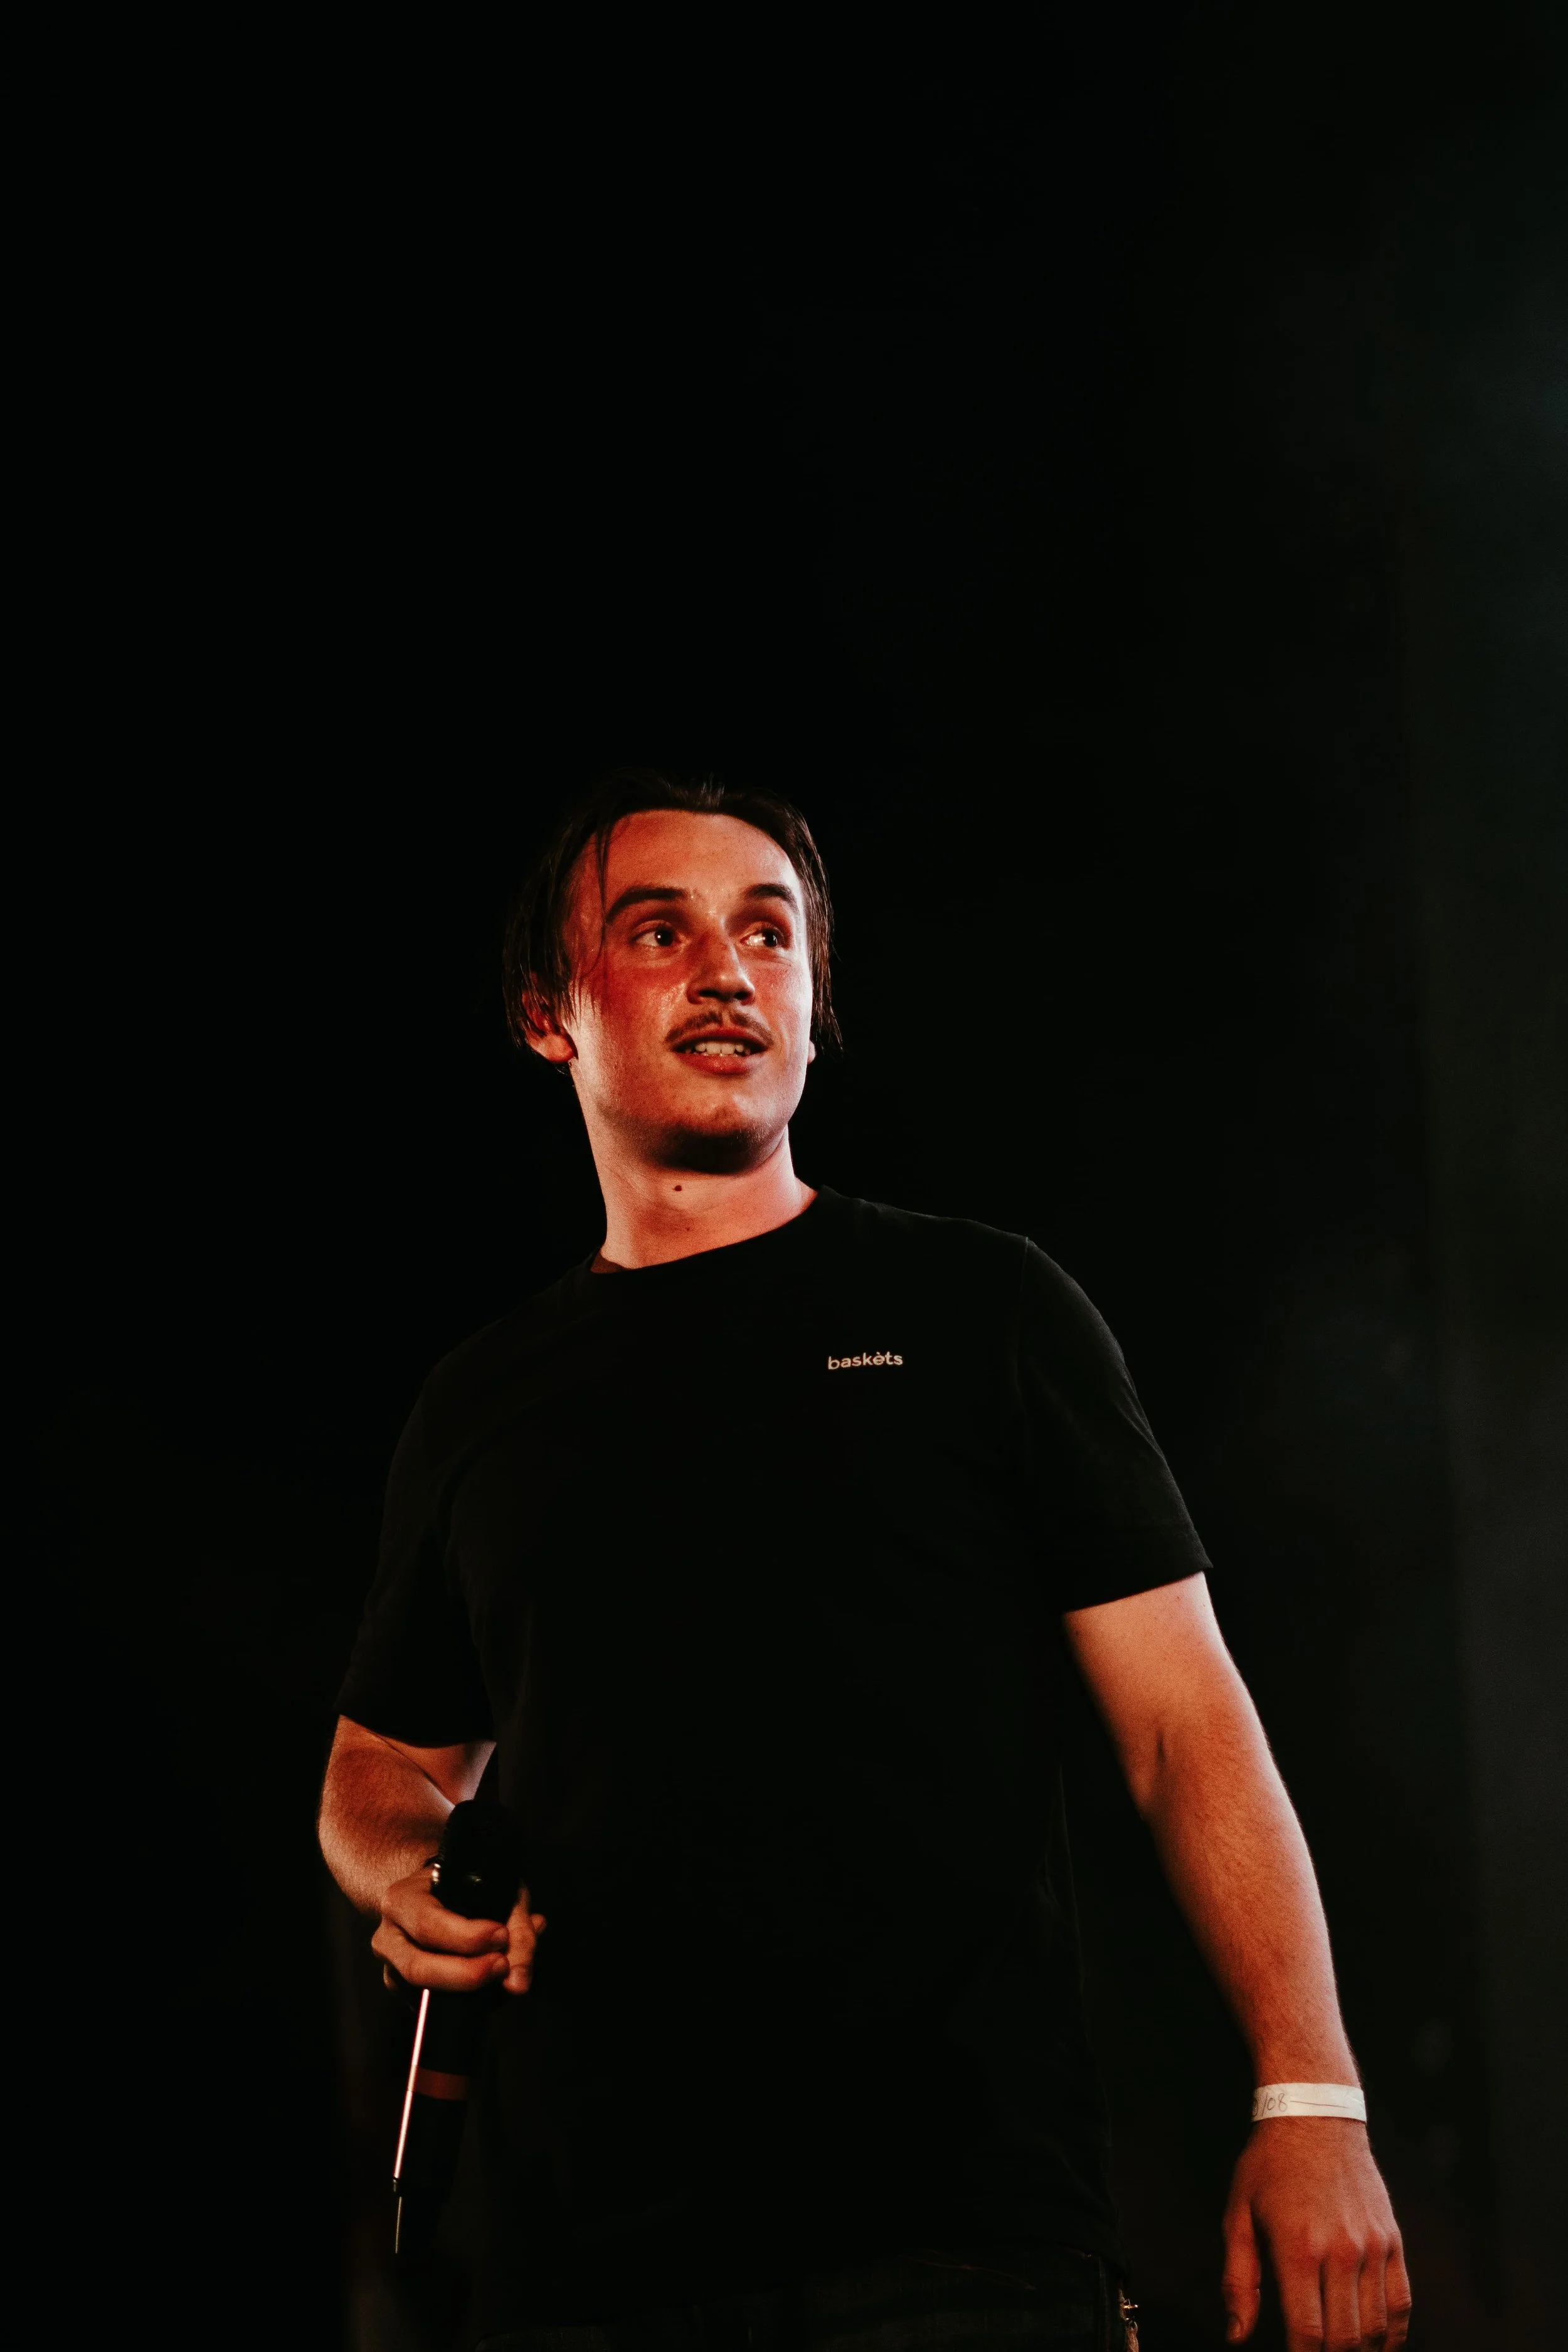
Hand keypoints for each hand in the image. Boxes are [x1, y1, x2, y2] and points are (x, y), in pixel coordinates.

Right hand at [370, 1863, 547, 1996]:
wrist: (435, 1895)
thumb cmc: (467, 1887)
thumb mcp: (496, 1889)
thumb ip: (516, 1929)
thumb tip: (518, 1983)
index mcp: (402, 1899)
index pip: (427, 1924)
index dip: (467, 1937)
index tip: (502, 1936)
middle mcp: (389, 1935)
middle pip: (418, 1967)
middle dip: (466, 1973)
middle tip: (503, 1966)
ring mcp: (391, 1968)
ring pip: (421, 1993)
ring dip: (467, 1991)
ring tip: (500, 1976)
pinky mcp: (401, 1991)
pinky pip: (429, 2006)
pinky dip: (463, 2002)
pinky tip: (488, 1987)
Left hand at [1222, 2119, 1410, 2348]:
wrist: (1315, 2115)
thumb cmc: (1268, 2167)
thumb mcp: (1238, 2215)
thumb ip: (1238, 2281)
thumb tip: (1236, 2337)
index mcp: (1297, 2247)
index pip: (1307, 2332)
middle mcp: (1341, 2250)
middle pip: (1345, 2338)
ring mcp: (1372, 2245)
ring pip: (1377, 2327)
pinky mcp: (1392, 2239)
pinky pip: (1401, 2302)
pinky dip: (1393, 2335)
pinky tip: (1378, 2346)